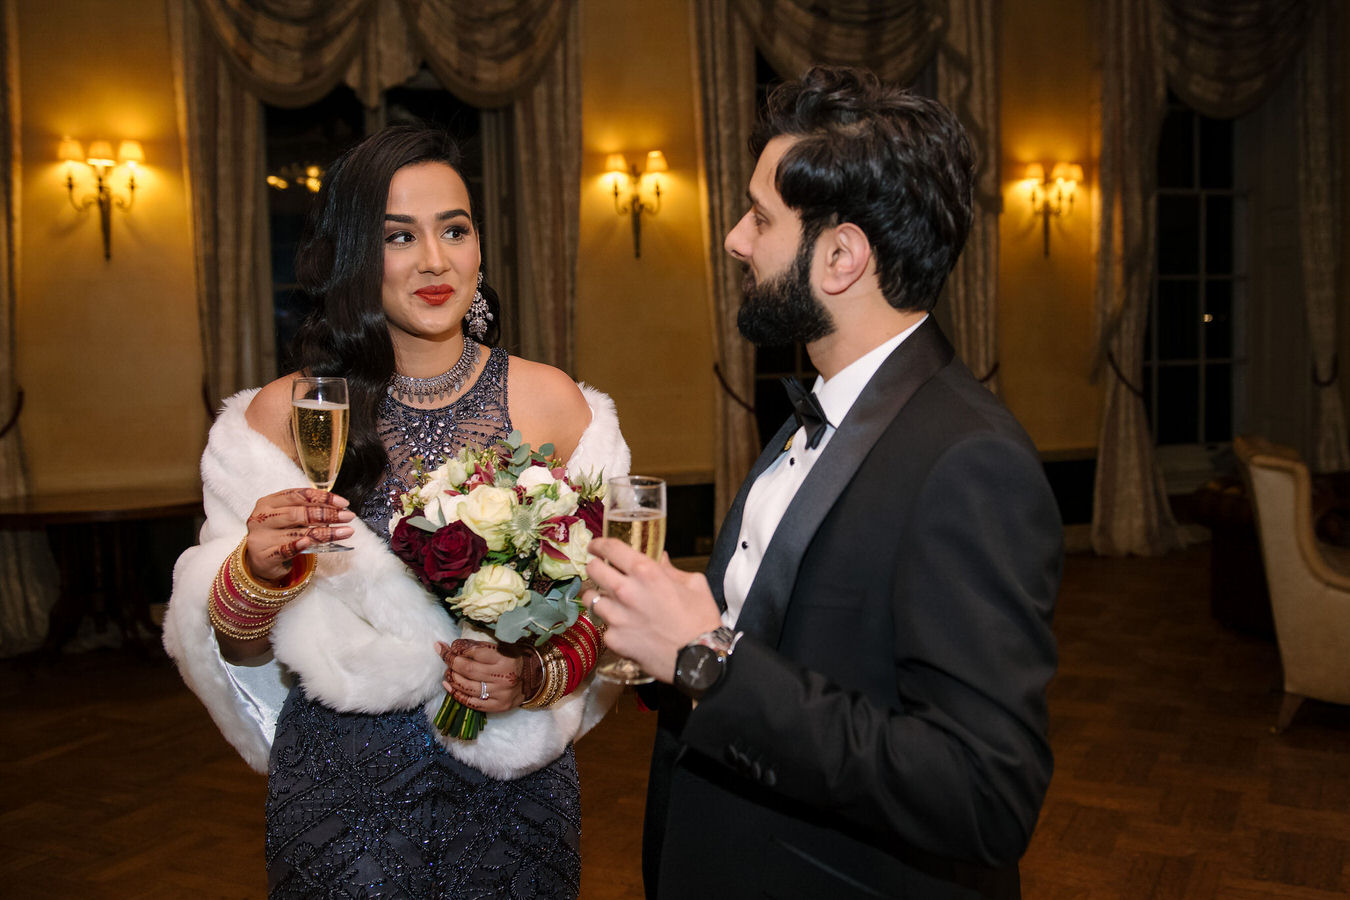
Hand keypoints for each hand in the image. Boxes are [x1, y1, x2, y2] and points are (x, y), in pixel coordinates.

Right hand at [244, 488, 354, 582]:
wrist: (260, 560)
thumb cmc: (278, 534)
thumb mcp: (287, 518)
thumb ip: (306, 510)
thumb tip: (339, 509)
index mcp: (269, 502)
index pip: (298, 495)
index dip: (322, 497)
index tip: (343, 503)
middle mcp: (262, 517)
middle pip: (298, 513)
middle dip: (327, 514)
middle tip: (347, 517)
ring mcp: (261, 536)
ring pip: (297, 533)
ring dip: (324, 532)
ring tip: (345, 532)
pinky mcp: (264, 556)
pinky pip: (284, 550)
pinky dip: (297, 546)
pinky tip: (309, 542)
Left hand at [437, 639, 527, 712]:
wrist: (532, 679)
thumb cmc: (513, 659)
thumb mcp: (502, 646)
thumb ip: (481, 646)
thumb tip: (455, 646)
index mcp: (506, 658)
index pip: (475, 652)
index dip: (458, 648)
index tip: (450, 646)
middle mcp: (504, 677)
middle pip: (468, 670)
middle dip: (451, 661)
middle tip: (443, 655)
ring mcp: (501, 693)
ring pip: (467, 686)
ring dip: (452, 677)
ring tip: (447, 671)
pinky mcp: (498, 706)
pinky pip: (472, 702)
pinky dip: (456, 694)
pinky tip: (448, 685)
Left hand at [584, 537, 722, 683]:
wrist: (700, 658)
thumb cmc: (701, 620)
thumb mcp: (694, 584)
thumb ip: (672, 570)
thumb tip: (661, 559)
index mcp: (646, 572)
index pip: (611, 548)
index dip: (599, 544)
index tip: (595, 546)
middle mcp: (626, 591)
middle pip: (593, 570)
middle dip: (594, 567)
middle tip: (599, 571)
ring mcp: (617, 617)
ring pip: (591, 599)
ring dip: (598, 596)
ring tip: (607, 600)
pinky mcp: (614, 639)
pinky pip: (604, 626)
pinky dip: (611, 625)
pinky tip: (623, 627)